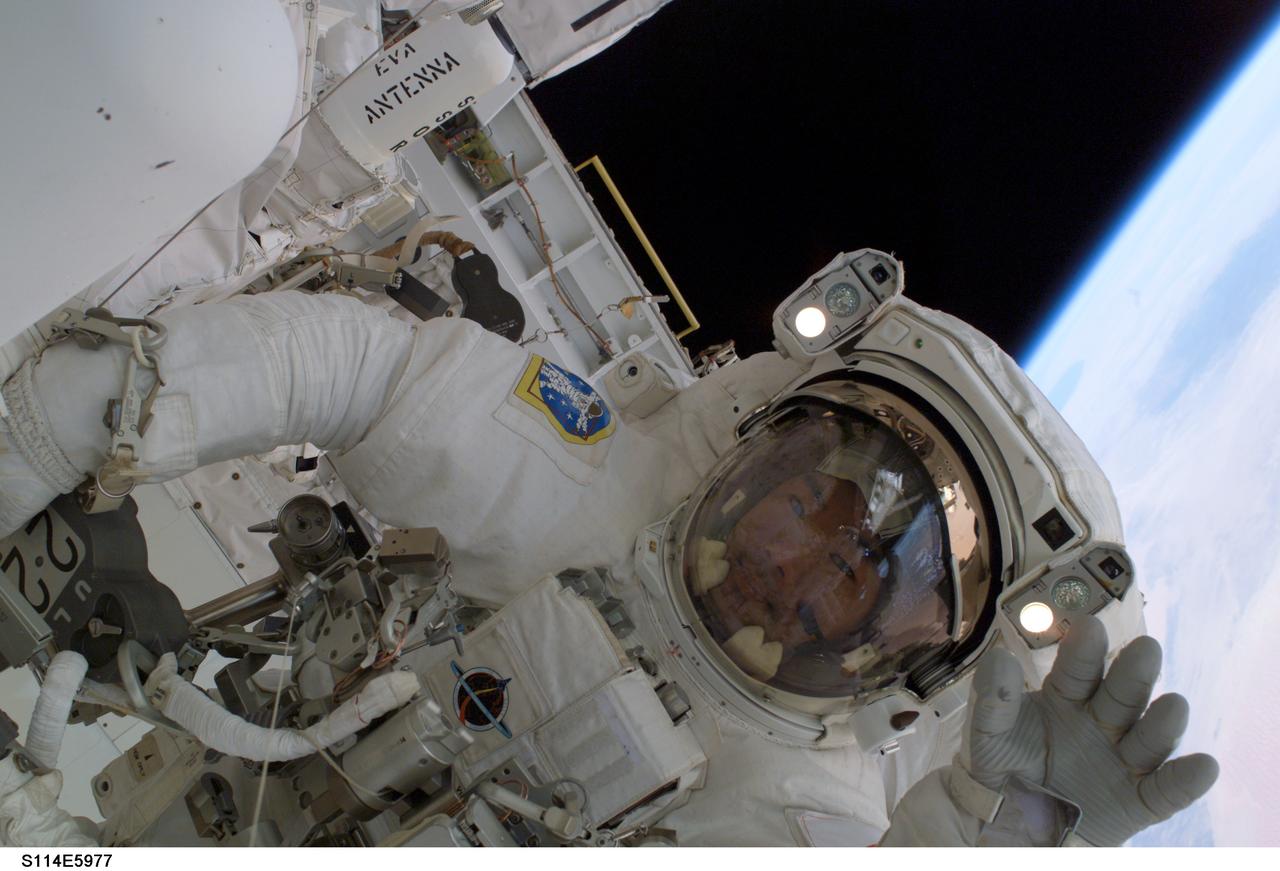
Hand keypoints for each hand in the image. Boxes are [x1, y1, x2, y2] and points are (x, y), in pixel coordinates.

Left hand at [965, 614, 1217, 845]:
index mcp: (1067, 697)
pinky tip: (1204, 765)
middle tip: (1146, 648)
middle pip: (1123, 694)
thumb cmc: (1001, 768)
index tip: (1089, 627)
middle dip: (1134, 673)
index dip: (1084, 650)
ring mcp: (1123, 760)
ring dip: (1164, 722)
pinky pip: (1166, 790)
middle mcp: (1102, 722)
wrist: (1008, 824)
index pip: (1077, 670)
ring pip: (1150, 737)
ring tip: (1174, 706)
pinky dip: (1186, 780)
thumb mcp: (989, 734)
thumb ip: (994, 700)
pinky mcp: (1139, 801)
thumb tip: (999, 658)